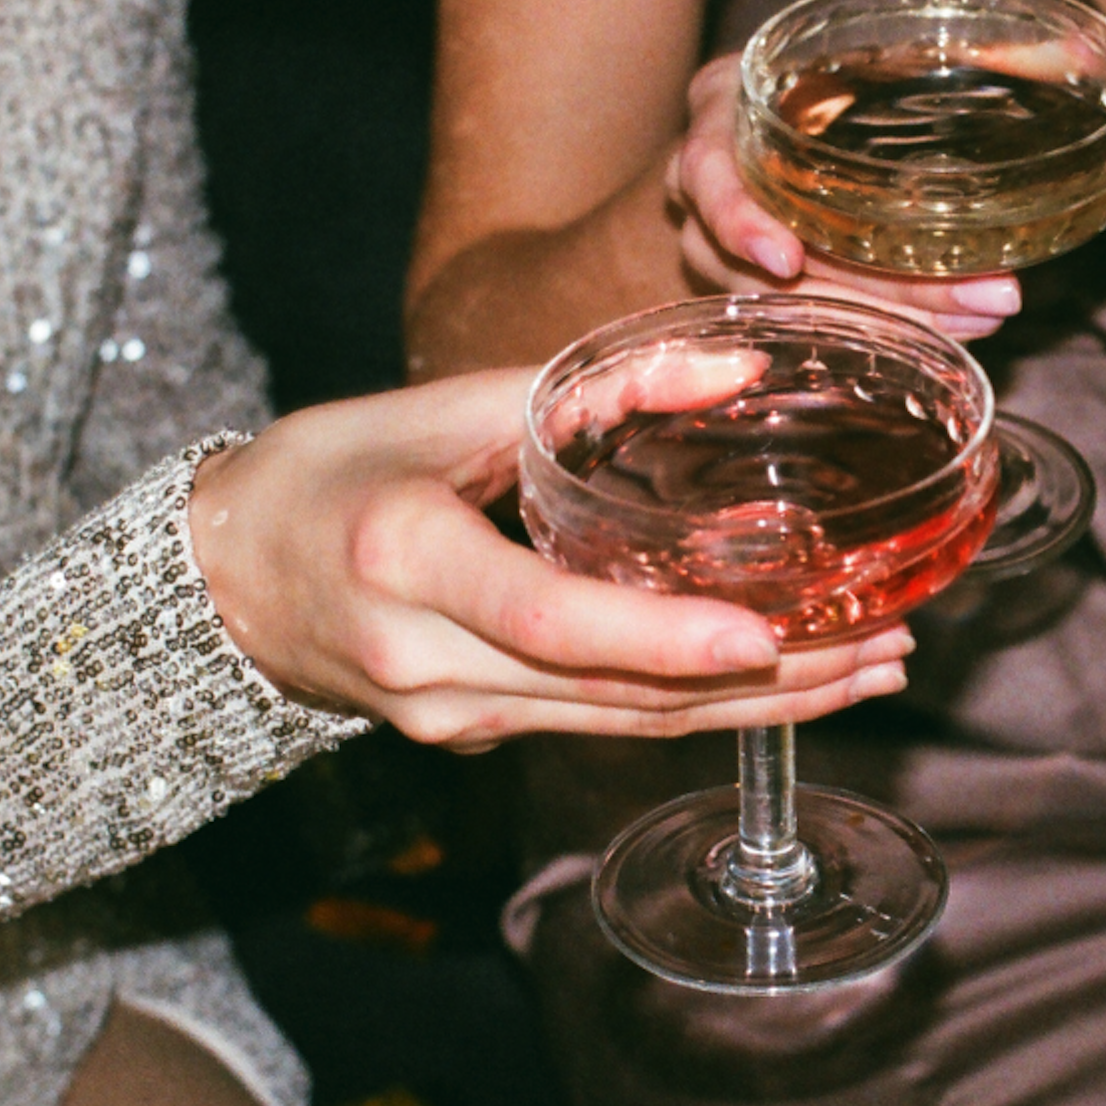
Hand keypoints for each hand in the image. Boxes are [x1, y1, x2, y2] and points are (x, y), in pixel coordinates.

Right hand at [188, 369, 910, 751]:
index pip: (546, 619)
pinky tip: (778, 685)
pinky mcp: (470, 735)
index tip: (762, 637)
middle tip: (884, 649)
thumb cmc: (323, 472)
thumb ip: (584, 391)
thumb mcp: (437, 406)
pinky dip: (693, 708)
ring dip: (754, 710)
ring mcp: (447, 717)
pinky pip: (597, 725)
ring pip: (621, 727)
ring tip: (867, 670)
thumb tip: (733, 370)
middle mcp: (426, 662)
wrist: (221, 581)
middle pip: (613, 696)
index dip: (657, 638)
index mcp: (404, 558)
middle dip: (764, 684)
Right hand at [666, 54, 1023, 340]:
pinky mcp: (765, 286)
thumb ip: (946, 53)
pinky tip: (952, 330)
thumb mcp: (862, 44)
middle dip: (876, 289)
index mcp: (722, 114)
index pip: (704, 175)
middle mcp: (711, 188)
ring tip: (982, 315)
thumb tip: (1077, 45)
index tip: (788, 259)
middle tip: (978, 298)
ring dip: (893, 316)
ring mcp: (728, 248)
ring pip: (795, 306)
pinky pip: (817, 320)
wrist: (786, 107)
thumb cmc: (823, 71)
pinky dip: (887, 324)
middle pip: (768, 263)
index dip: (739, 222)